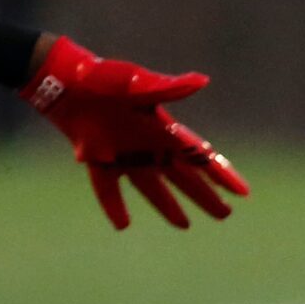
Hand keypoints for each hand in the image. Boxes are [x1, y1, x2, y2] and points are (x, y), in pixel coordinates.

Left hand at [21, 36, 248, 230]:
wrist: (61, 78)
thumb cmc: (102, 77)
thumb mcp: (137, 83)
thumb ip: (168, 88)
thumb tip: (202, 81)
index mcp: (162, 130)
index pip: (199, 156)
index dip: (221, 174)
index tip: (243, 193)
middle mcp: (147, 145)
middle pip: (182, 177)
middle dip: (204, 197)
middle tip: (224, 214)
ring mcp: (123, 154)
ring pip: (151, 188)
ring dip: (168, 206)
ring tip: (185, 225)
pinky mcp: (97, 159)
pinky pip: (108, 188)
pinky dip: (114, 205)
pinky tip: (123, 225)